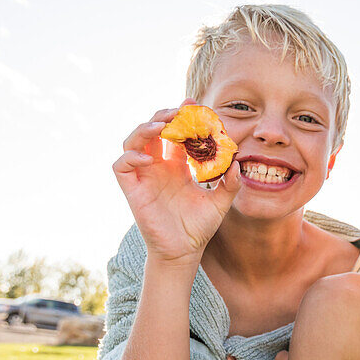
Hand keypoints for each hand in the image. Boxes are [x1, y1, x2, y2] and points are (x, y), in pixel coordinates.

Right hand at [112, 103, 241, 266]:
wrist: (184, 252)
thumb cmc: (199, 228)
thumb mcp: (220, 203)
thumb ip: (230, 184)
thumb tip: (237, 164)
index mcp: (176, 166)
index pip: (175, 133)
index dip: (181, 118)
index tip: (195, 106)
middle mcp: (157, 167)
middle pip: (152, 129)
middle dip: (163, 116)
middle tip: (179, 112)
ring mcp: (143, 176)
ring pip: (132, 140)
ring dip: (144, 128)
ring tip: (161, 126)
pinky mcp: (132, 189)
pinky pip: (121, 165)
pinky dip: (131, 156)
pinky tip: (148, 157)